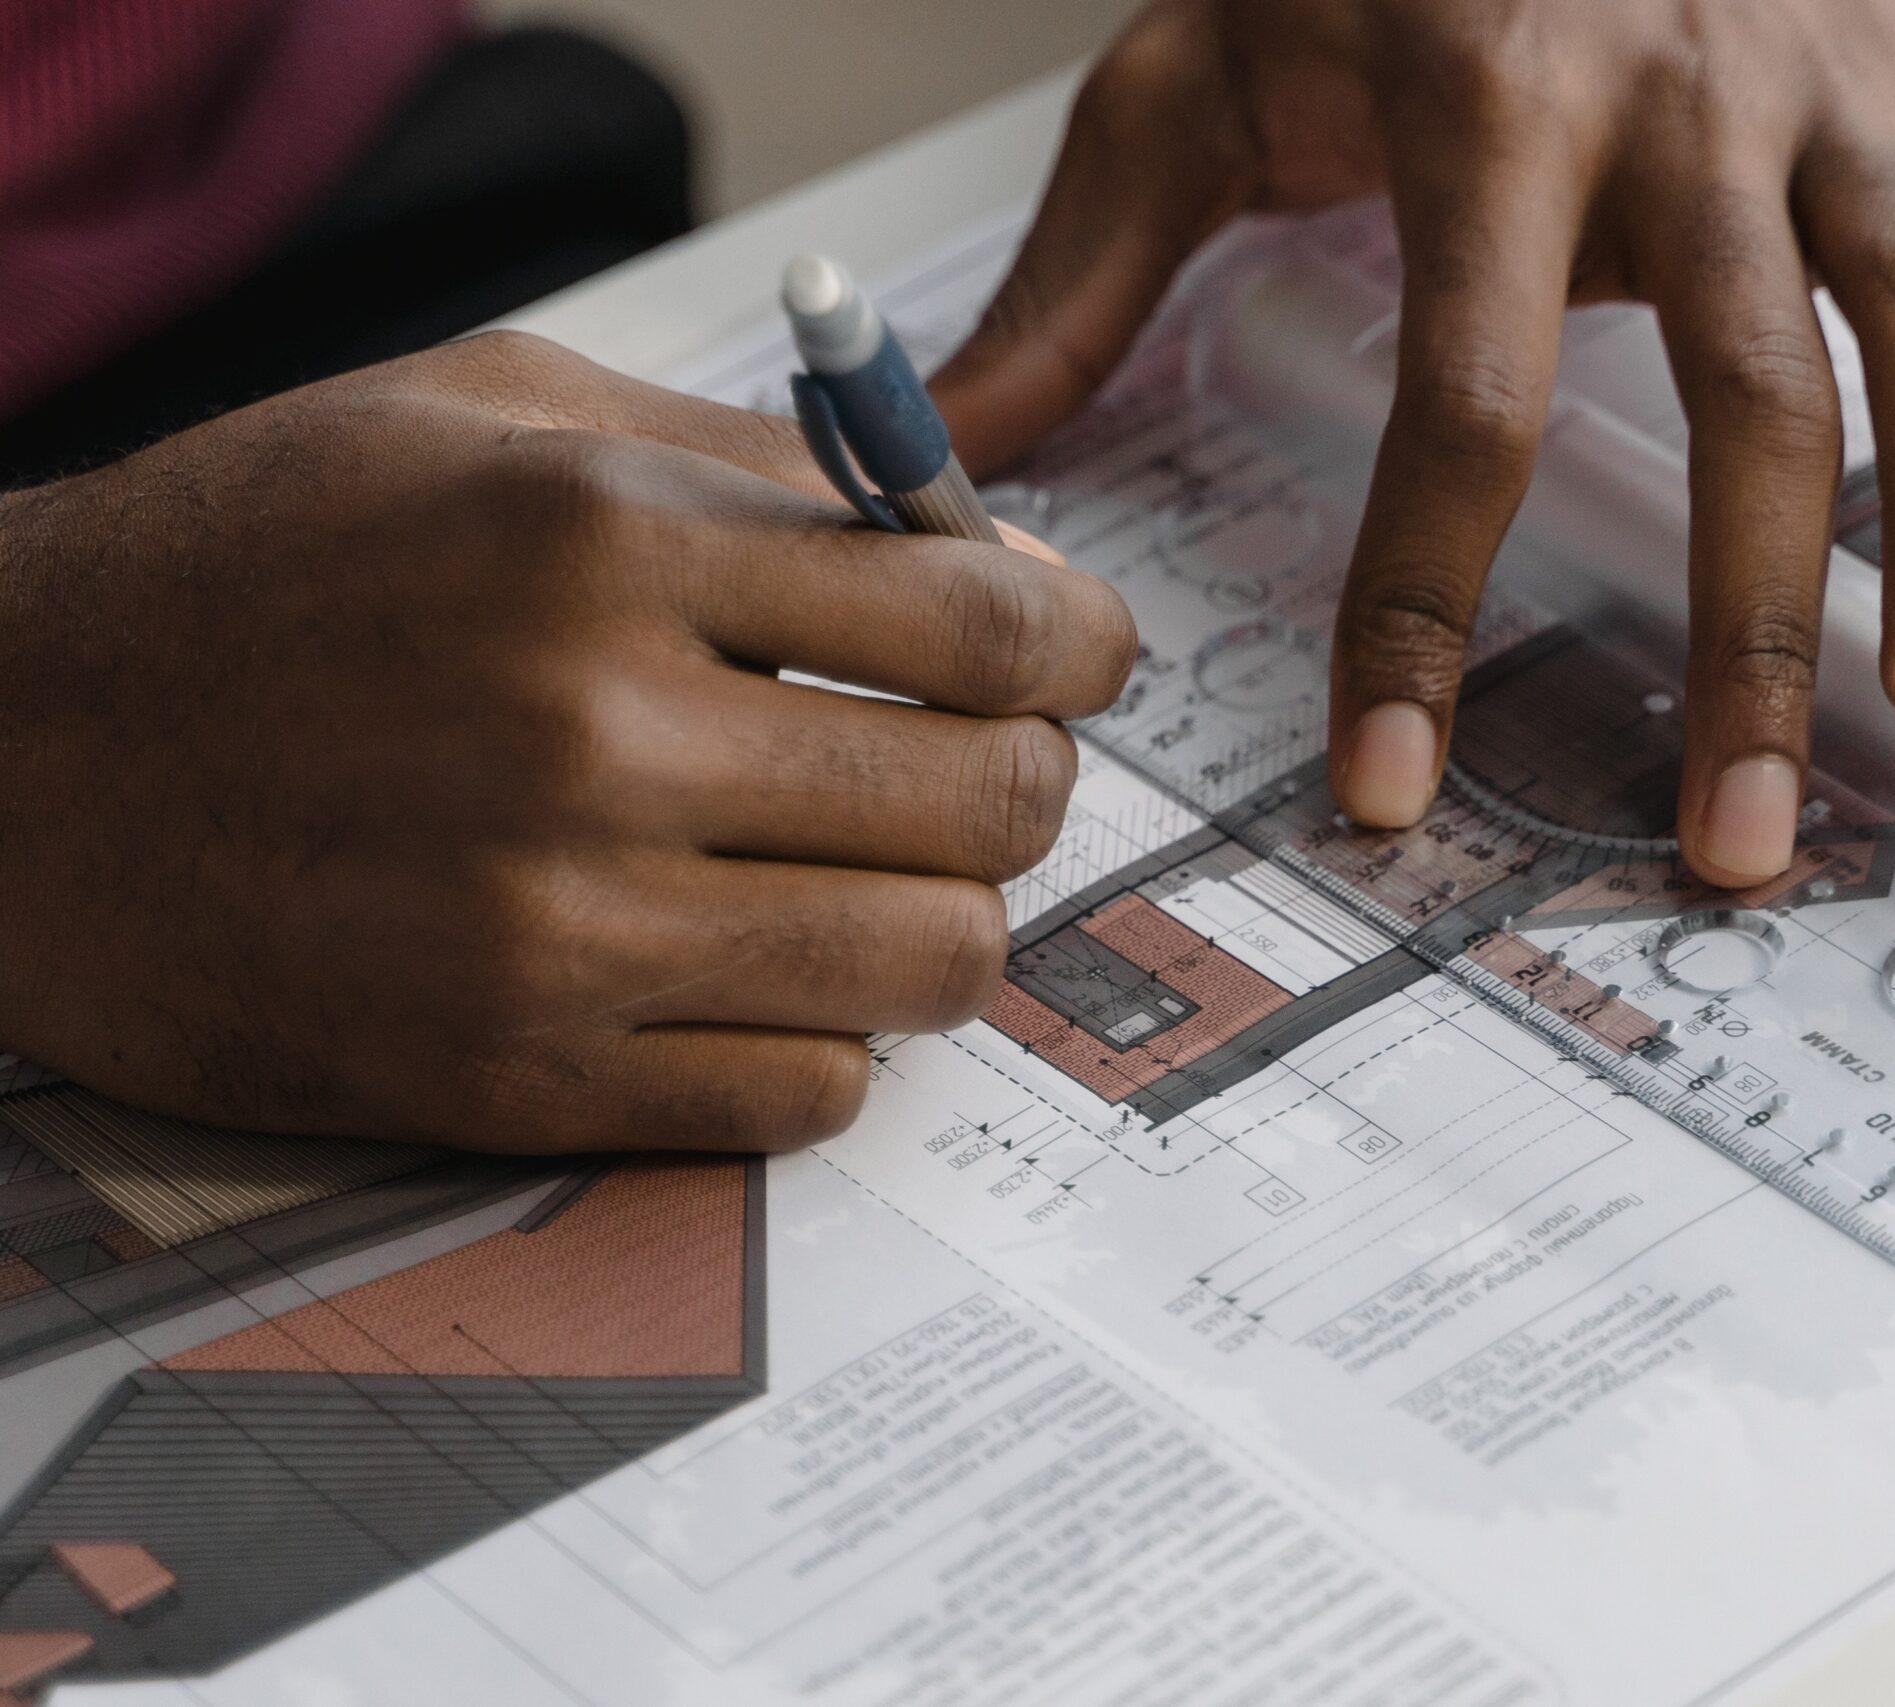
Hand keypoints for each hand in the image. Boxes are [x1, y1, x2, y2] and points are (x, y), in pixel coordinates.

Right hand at [0, 333, 1136, 1151]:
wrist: (3, 757)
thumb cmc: (256, 556)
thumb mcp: (491, 413)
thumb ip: (759, 465)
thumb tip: (990, 551)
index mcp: (607, 542)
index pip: (989, 624)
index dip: (1081, 646)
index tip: (1077, 658)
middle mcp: (597, 739)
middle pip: (997, 804)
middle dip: (1029, 781)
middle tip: (978, 763)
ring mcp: (558, 931)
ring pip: (933, 967)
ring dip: (945, 918)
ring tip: (874, 871)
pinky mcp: (515, 1080)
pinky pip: (809, 1098)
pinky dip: (830, 1037)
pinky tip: (764, 969)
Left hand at [932, 0, 1894, 882]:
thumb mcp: (1197, 68)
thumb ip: (1087, 263)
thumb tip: (962, 456)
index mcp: (1494, 101)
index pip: (1466, 404)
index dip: (1425, 613)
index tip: (1392, 785)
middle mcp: (1699, 95)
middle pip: (1752, 400)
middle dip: (1748, 640)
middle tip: (1732, 838)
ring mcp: (1848, 93)